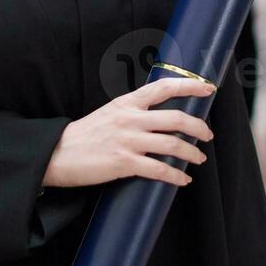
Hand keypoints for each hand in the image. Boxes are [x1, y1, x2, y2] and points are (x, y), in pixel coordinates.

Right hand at [42, 78, 215, 188]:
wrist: (57, 153)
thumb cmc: (85, 134)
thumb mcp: (111, 112)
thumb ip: (134, 111)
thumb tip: (159, 116)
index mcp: (127, 102)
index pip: (164, 87)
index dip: (190, 86)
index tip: (208, 88)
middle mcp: (130, 118)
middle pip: (176, 118)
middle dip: (198, 127)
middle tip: (208, 135)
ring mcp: (127, 140)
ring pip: (172, 144)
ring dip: (191, 152)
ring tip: (198, 159)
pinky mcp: (123, 162)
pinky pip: (158, 169)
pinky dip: (175, 175)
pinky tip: (182, 179)